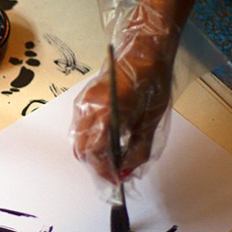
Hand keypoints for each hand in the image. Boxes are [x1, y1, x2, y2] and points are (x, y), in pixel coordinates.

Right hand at [71, 13, 177, 184]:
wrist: (145, 49)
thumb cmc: (152, 80)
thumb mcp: (150, 120)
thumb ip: (138, 149)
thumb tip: (127, 171)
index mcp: (104, 114)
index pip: (95, 154)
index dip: (105, 172)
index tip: (117, 182)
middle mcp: (87, 109)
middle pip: (82, 150)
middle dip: (97, 165)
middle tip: (116, 172)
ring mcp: (83, 103)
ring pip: (80, 140)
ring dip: (94, 153)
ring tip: (115, 158)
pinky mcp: (85, 99)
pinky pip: (82, 127)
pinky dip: (92, 140)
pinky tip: (110, 141)